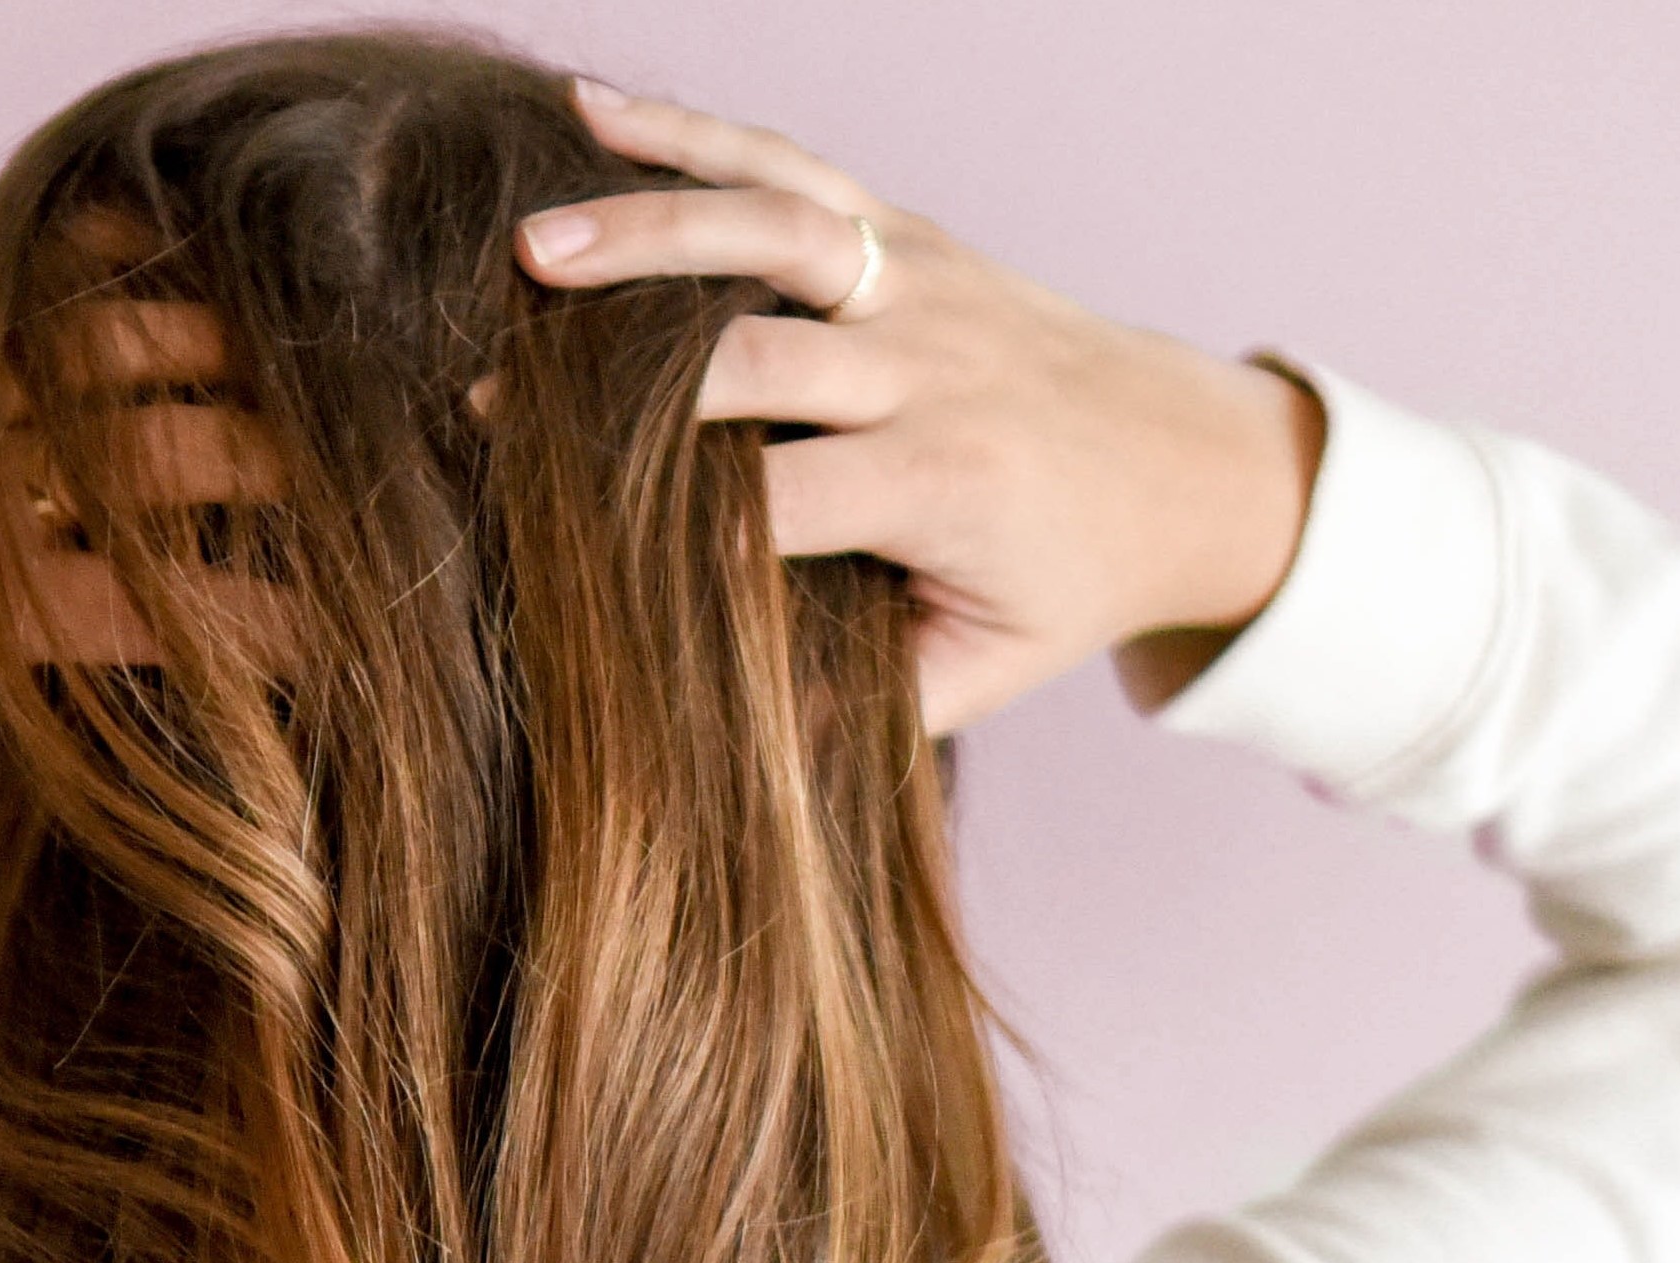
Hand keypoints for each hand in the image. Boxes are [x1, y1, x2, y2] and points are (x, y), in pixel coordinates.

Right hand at [517, 81, 1325, 732]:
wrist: (1190, 461)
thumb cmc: (1071, 578)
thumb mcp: (990, 668)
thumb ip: (871, 701)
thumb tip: (730, 737)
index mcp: (943, 484)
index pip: (774, 500)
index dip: (657, 518)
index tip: (548, 536)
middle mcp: (931, 366)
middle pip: (753, 356)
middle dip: (618, 383)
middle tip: (490, 404)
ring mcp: (919, 282)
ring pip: (772, 229)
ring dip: (647, 228)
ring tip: (531, 245)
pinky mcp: (909, 231)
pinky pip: (793, 165)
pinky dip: (692, 130)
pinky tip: (590, 108)